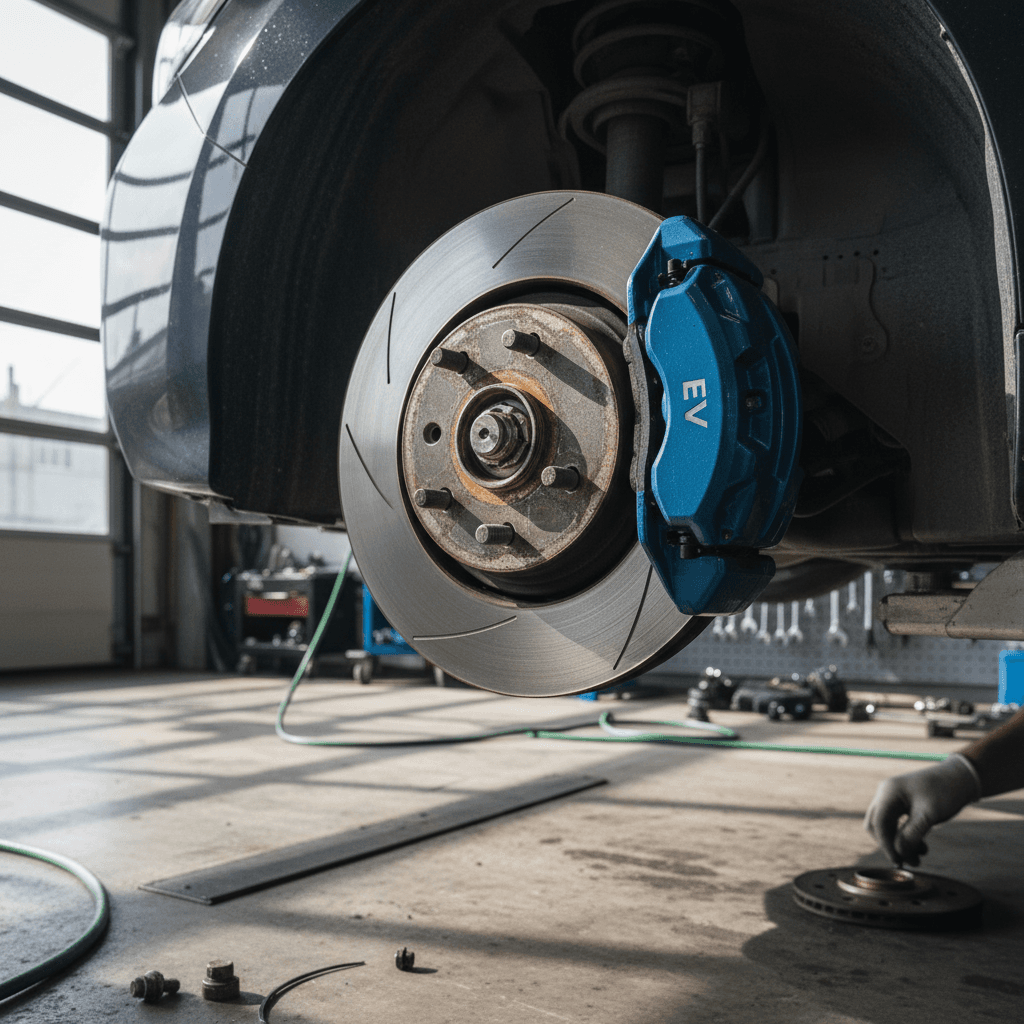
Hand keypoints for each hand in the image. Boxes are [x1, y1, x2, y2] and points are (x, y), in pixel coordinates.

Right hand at [863, 755, 980, 865]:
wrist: (961, 777)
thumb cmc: (945, 792)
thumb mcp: (929, 815)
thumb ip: (912, 834)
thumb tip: (898, 852)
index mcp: (889, 792)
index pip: (879, 823)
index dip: (886, 844)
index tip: (899, 862)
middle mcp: (886, 794)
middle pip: (876, 825)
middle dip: (889, 844)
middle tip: (907, 861)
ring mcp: (893, 798)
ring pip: (886, 826)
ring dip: (899, 843)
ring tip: (920, 857)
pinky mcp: (903, 804)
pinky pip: (896, 824)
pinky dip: (905, 837)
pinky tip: (922, 846)